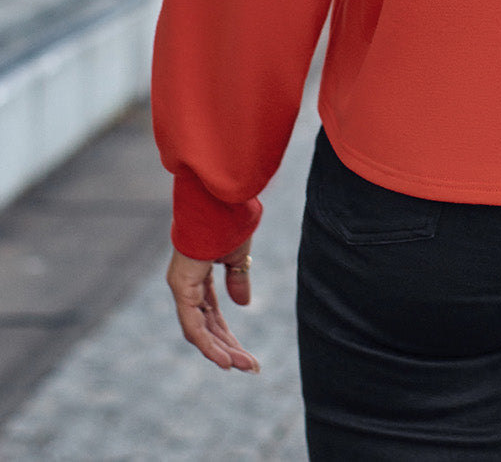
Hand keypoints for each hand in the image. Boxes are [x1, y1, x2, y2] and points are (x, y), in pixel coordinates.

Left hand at [166, 235, 260, 372]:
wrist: (221, 203)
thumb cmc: (229, 222)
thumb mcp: (239, 257)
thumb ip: (238, 281)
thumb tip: (243, 305)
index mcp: (199, 277)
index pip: (212, 316)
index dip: (228, 337)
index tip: (247, 355)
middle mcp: (188, 286)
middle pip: (207, 327)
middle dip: (228, 348)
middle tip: (250, 367)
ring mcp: (182, 288)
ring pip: (200, 331)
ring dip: (221, 351)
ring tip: (243, 367)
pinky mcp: (181, 288)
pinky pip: (193, 324)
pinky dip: (208, 344)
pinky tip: (225, 360)